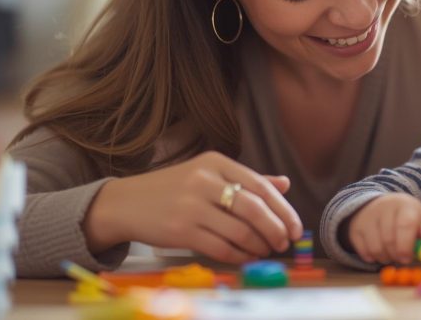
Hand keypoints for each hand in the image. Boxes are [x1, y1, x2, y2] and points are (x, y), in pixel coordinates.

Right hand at [84, 151, 302, 263]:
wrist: (125, 203)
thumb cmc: (173, 188)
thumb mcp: (208, 174)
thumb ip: (247, 179)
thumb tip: (285, 184)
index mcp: (215, 162)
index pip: (261, 186)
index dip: (283, 209)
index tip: (295, 227)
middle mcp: (204, 181)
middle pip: (254, 208)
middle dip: (276, 229)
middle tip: (285, 242)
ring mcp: (191, 206)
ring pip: (240, 231)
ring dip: (259, 245)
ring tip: (266, 250)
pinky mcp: (180, 231)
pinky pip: (221, 247)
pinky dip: (240, 255)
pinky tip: (246, 257)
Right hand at [347, 193, 420, 264]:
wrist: (378, 206)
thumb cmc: (404, 216)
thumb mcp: (419, 217)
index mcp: (404, 204)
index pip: (405, 225)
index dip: (407, 245)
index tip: (408, 259)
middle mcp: (384, 207)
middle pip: (389, 239)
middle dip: (396, 255)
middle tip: (402, 259)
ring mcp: (367, 217)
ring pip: (376, 248)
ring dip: (385, 258)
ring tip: (391, 253)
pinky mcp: (355, 228)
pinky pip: (364, 252)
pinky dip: (372, 257)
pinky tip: (378, 250)